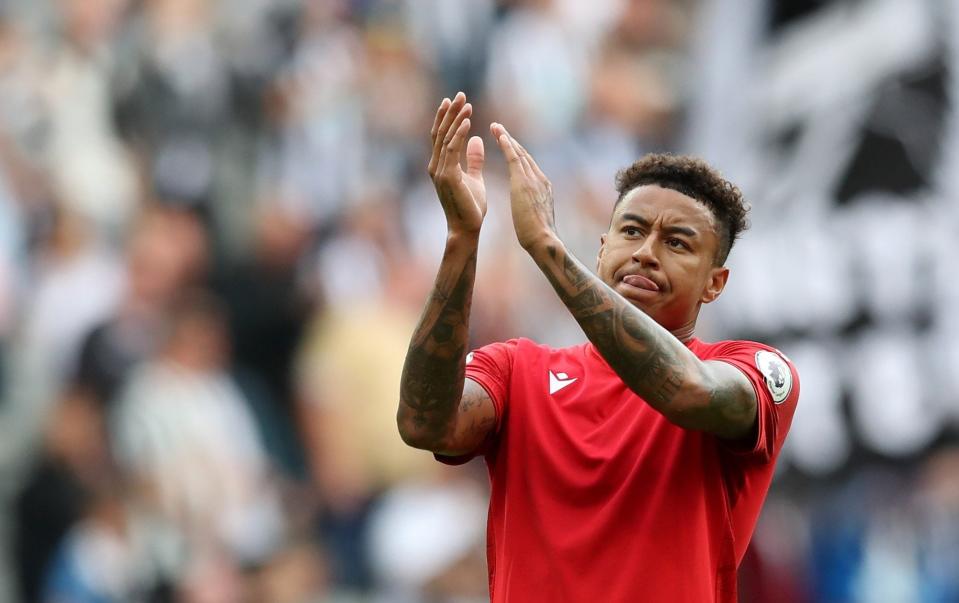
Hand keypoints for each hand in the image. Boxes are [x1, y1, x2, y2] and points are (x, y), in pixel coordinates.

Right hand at [429, 93, 485, 235]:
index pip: (441, 136)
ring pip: (445, 138)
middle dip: (450, 112)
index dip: (448, 118)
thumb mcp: (475, 178)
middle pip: (440, 132)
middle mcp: (435, 166)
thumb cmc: (471, 207)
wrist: (467, 228)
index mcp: (440, 166)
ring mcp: (439, 171)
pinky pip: (452, 150)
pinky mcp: (447, 176)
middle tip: (459, 94)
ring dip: (455, 119)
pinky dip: (459, 134)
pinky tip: (468, 122)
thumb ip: (474, 159)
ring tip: (465, 103)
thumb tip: (476, 138)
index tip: (456, 101)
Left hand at [490, 122, 556, 250]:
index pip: (528, 165)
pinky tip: (499, 135)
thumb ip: (532, 207)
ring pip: (519, 152)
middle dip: (511, 140)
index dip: (517, 153)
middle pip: (524, 154)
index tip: (507, 143)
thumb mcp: (534, 217)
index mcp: (543, 187)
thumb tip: (528, 208)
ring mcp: (533, 179)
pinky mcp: (524, 182)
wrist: (543, 240)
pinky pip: (514, 158)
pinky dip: (507, 145)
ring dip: (507, 138)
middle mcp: (540, 179)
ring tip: (495, 126)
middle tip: (498, 128)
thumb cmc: (537, 236)